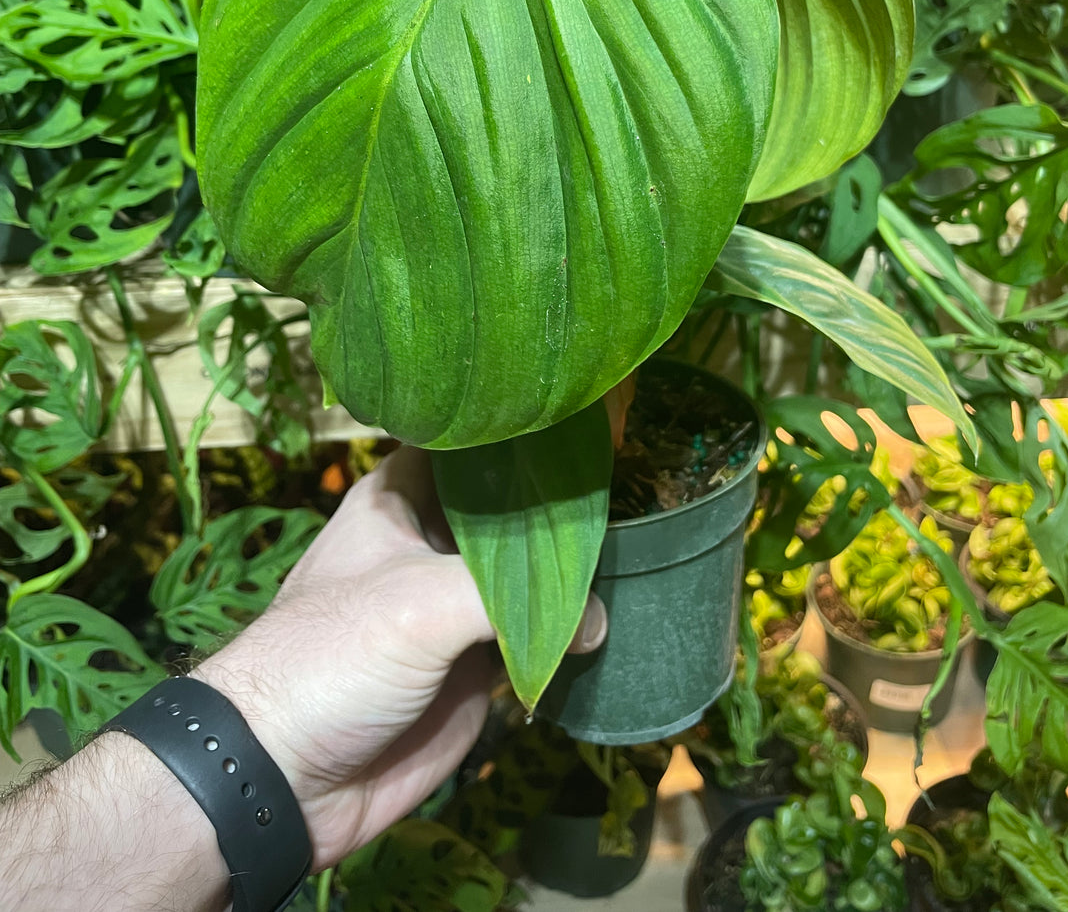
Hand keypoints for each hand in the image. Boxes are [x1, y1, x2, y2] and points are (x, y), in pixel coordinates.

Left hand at [195, 447, 606, 869]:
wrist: (288, 779)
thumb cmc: (335, 658)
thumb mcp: (419, 602)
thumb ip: (515, 600)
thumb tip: (597, 622)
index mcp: (399, 500)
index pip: (469, 447)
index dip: (518, 436)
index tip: (583, 427)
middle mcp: (429, 544)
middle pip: (509, 514)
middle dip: (563, 511)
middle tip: (632, 497)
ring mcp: (453, 607)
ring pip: (528, 580)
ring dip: (573, 579)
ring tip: (640, 555)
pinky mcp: (474, 668)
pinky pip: (533, 641)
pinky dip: (569, 637)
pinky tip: (616, 621)